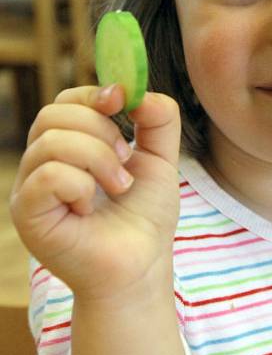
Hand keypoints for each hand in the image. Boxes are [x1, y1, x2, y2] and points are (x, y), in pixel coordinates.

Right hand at [10, 85, 180, 301]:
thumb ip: (159, 120)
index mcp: (70, 146)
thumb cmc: (145, 214)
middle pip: (54, 114)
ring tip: (120, 186)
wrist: (143, 263)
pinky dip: (81, 184)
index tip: (122, 102)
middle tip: (127, 159)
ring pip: (52, 141)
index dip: (93, 95)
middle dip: (101, 129)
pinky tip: (92, 206)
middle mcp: (43, 163)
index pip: (65, 101)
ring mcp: (30, 189)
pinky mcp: (27, 215)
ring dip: (99, 159)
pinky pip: (47, 176)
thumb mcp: (161, 158)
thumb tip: (139, 91)